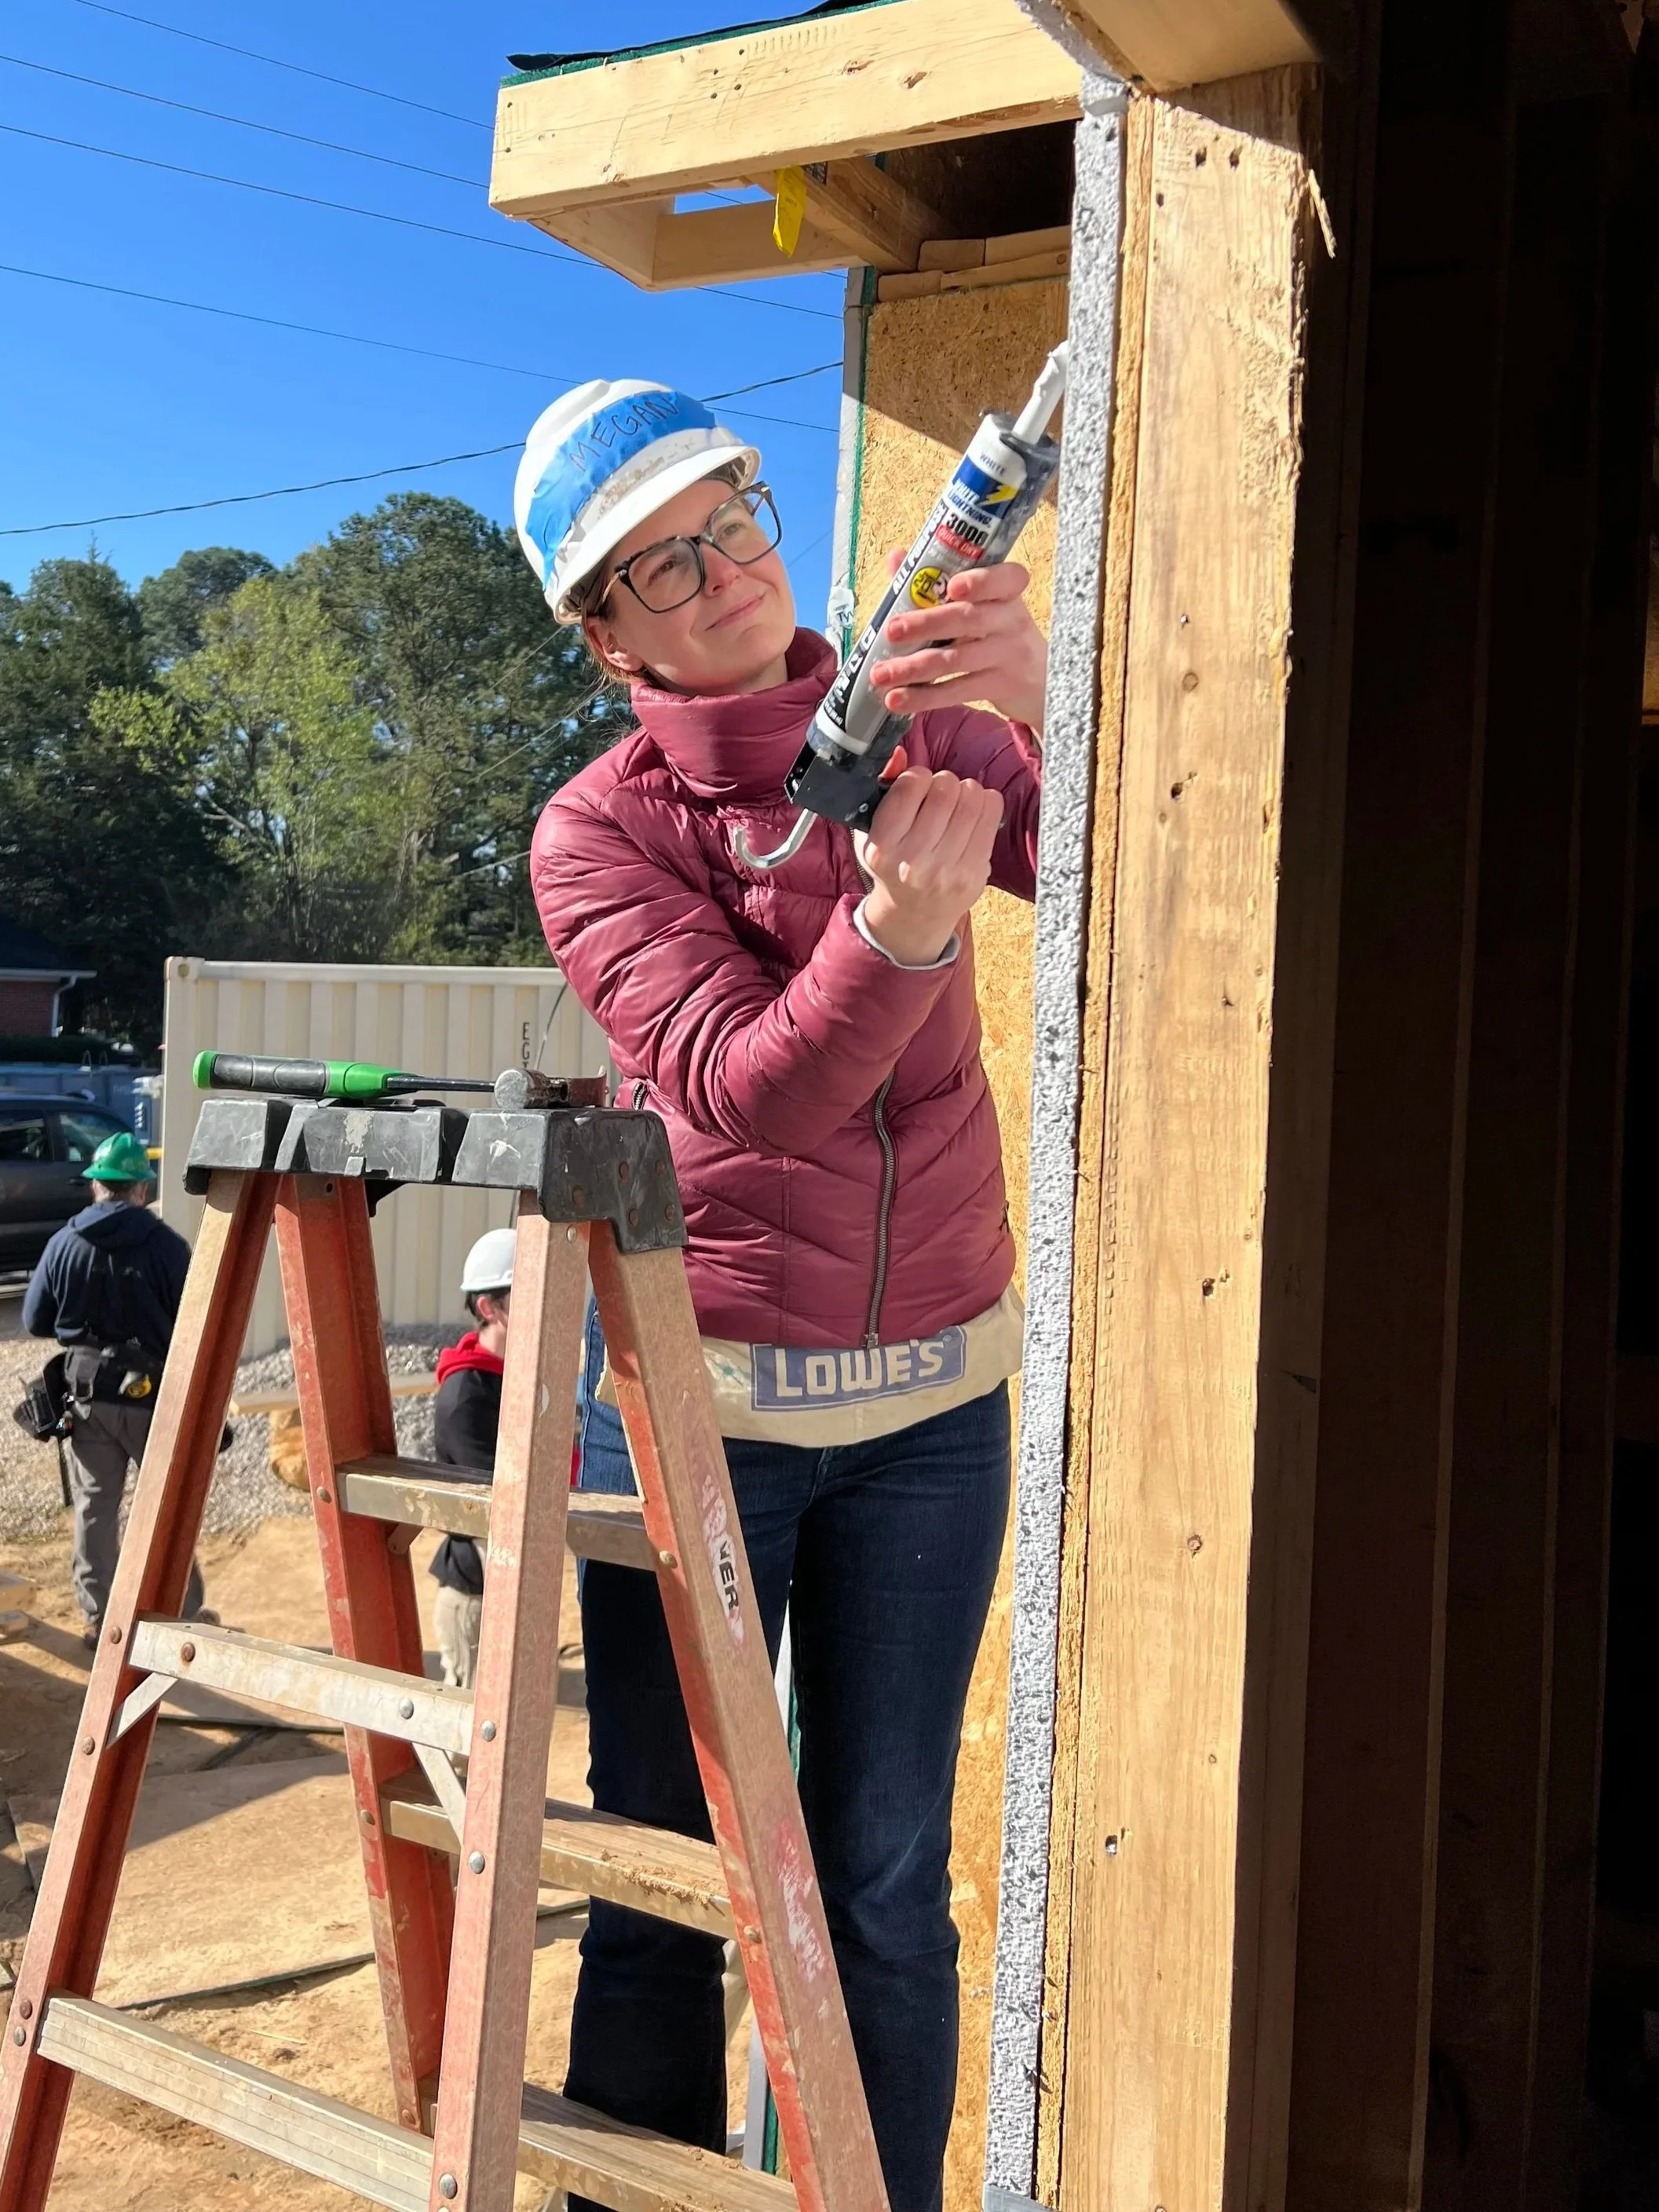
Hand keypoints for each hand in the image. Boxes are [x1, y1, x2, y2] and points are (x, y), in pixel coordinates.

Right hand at [859, 752, 1003, 965]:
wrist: (914, 915)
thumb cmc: (893, 864)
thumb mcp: (874, 832)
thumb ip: (883, 791)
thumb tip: (899, 753)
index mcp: (882, 847)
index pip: (911, 784)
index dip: (919, 775)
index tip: (919, 785)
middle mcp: (913, 861)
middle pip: (945, 788)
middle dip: (946, 781)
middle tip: (943, 792)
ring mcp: (946, 869)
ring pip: (971, 797)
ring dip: (967, 790)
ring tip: (959, 802)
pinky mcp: (974, 873)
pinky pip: (992, 814)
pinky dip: (986, 803)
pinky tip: (975, 812)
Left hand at [868, 552, 1047, 734]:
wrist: (1039, 681)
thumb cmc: (998, 634)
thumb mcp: (982, 606)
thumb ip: (938, 581)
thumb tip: (897, 557)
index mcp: (1006, 593)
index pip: (1005, 579)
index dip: (981, 581)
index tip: (953, 586)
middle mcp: (1011, 621)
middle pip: (968, 619)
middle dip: (926, 624)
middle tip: (891, 630)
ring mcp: (1008, 656)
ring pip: (956, 660)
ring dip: (913, 668)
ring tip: (880, 674)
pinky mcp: (1000, 687)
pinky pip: (958, 691)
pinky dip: (924, 698)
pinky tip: (896, 700)